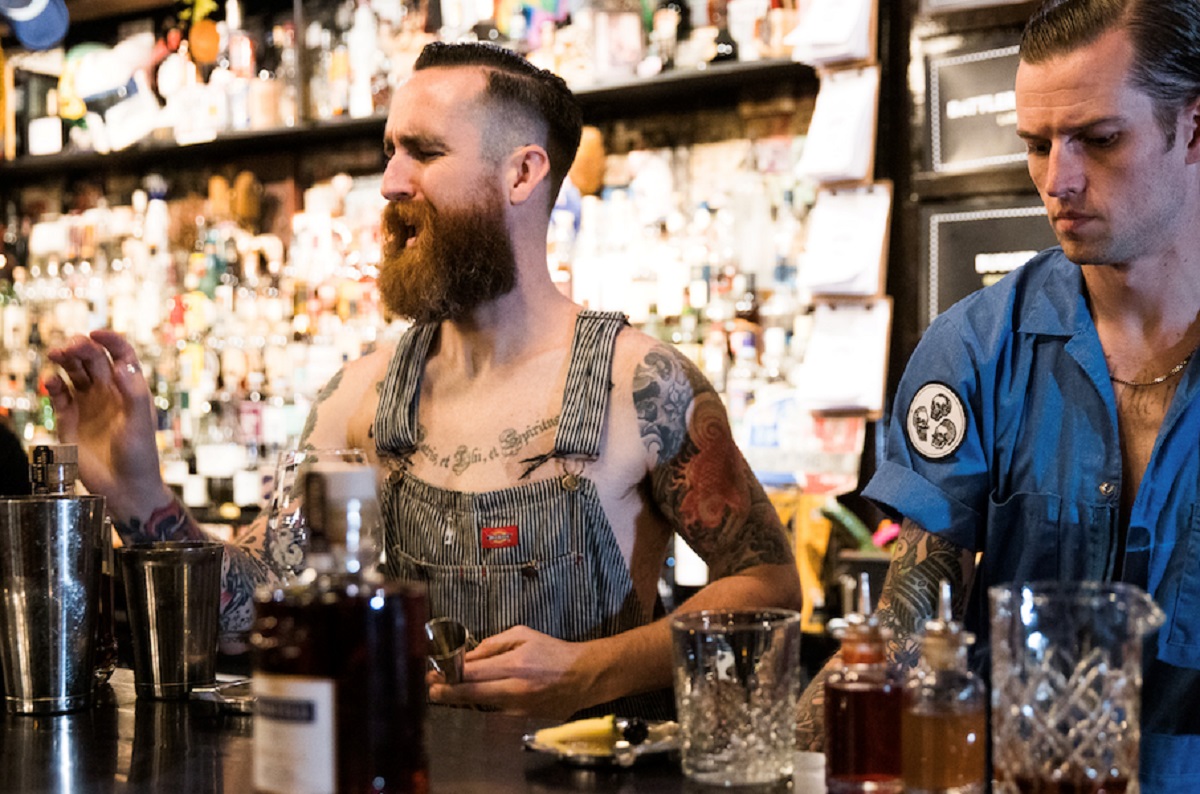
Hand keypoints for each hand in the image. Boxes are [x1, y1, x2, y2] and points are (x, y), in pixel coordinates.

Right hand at [45, 330, 167, 518]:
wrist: (124, 487)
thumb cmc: (140, 455)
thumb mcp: (141, 422)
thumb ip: (133, 393)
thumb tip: (122, 365)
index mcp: (130, 388)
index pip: (121, 355)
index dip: (110, 340)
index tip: (96, 333)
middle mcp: (108, 392)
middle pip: (92, 359)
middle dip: (81, 348)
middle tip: (70, 346)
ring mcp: (88, 405)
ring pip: (73, 373)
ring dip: (64, 361)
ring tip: (57, 355)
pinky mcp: (69, 420)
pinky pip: (59, 396)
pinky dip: (53, 386)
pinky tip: (51, 382)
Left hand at [428, 626, 597, 718]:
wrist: (583, 676)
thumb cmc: (553, 652)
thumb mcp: (523, 635)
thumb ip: (493, 644)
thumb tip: (469, 656)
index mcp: (514, 665)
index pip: (473, 673)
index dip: (449, 674)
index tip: (434, 674)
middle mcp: (515, 689)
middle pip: (471, 694)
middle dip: (447, 692)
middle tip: (431, 689)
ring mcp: (519, 708)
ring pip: (481, 707)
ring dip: (463, 700)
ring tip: (448, 693)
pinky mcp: (525, 720)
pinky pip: (496, 714)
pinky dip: (483, 706)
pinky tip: (474, 699)